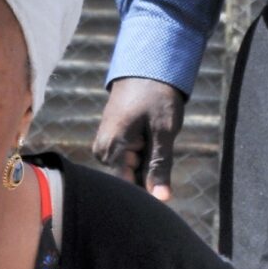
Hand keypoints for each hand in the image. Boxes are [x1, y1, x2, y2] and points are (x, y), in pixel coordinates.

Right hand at [93, 77, 185, 200]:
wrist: (146, 70)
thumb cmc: (157, 97)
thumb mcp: (164, 132)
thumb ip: (161, 167)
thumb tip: (161, 199)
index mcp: (112, 149)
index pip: (127, 189)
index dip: (148, 195)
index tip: (165, 195)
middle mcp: (102, 152)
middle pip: (129, 182)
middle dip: (149, 177)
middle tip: (162, 152)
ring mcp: (103, 148)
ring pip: (130, 173)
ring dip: (147, 167)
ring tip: (154, 142)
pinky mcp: (109, 145)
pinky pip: (127, 163)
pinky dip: (142, 159)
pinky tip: (149, 142)